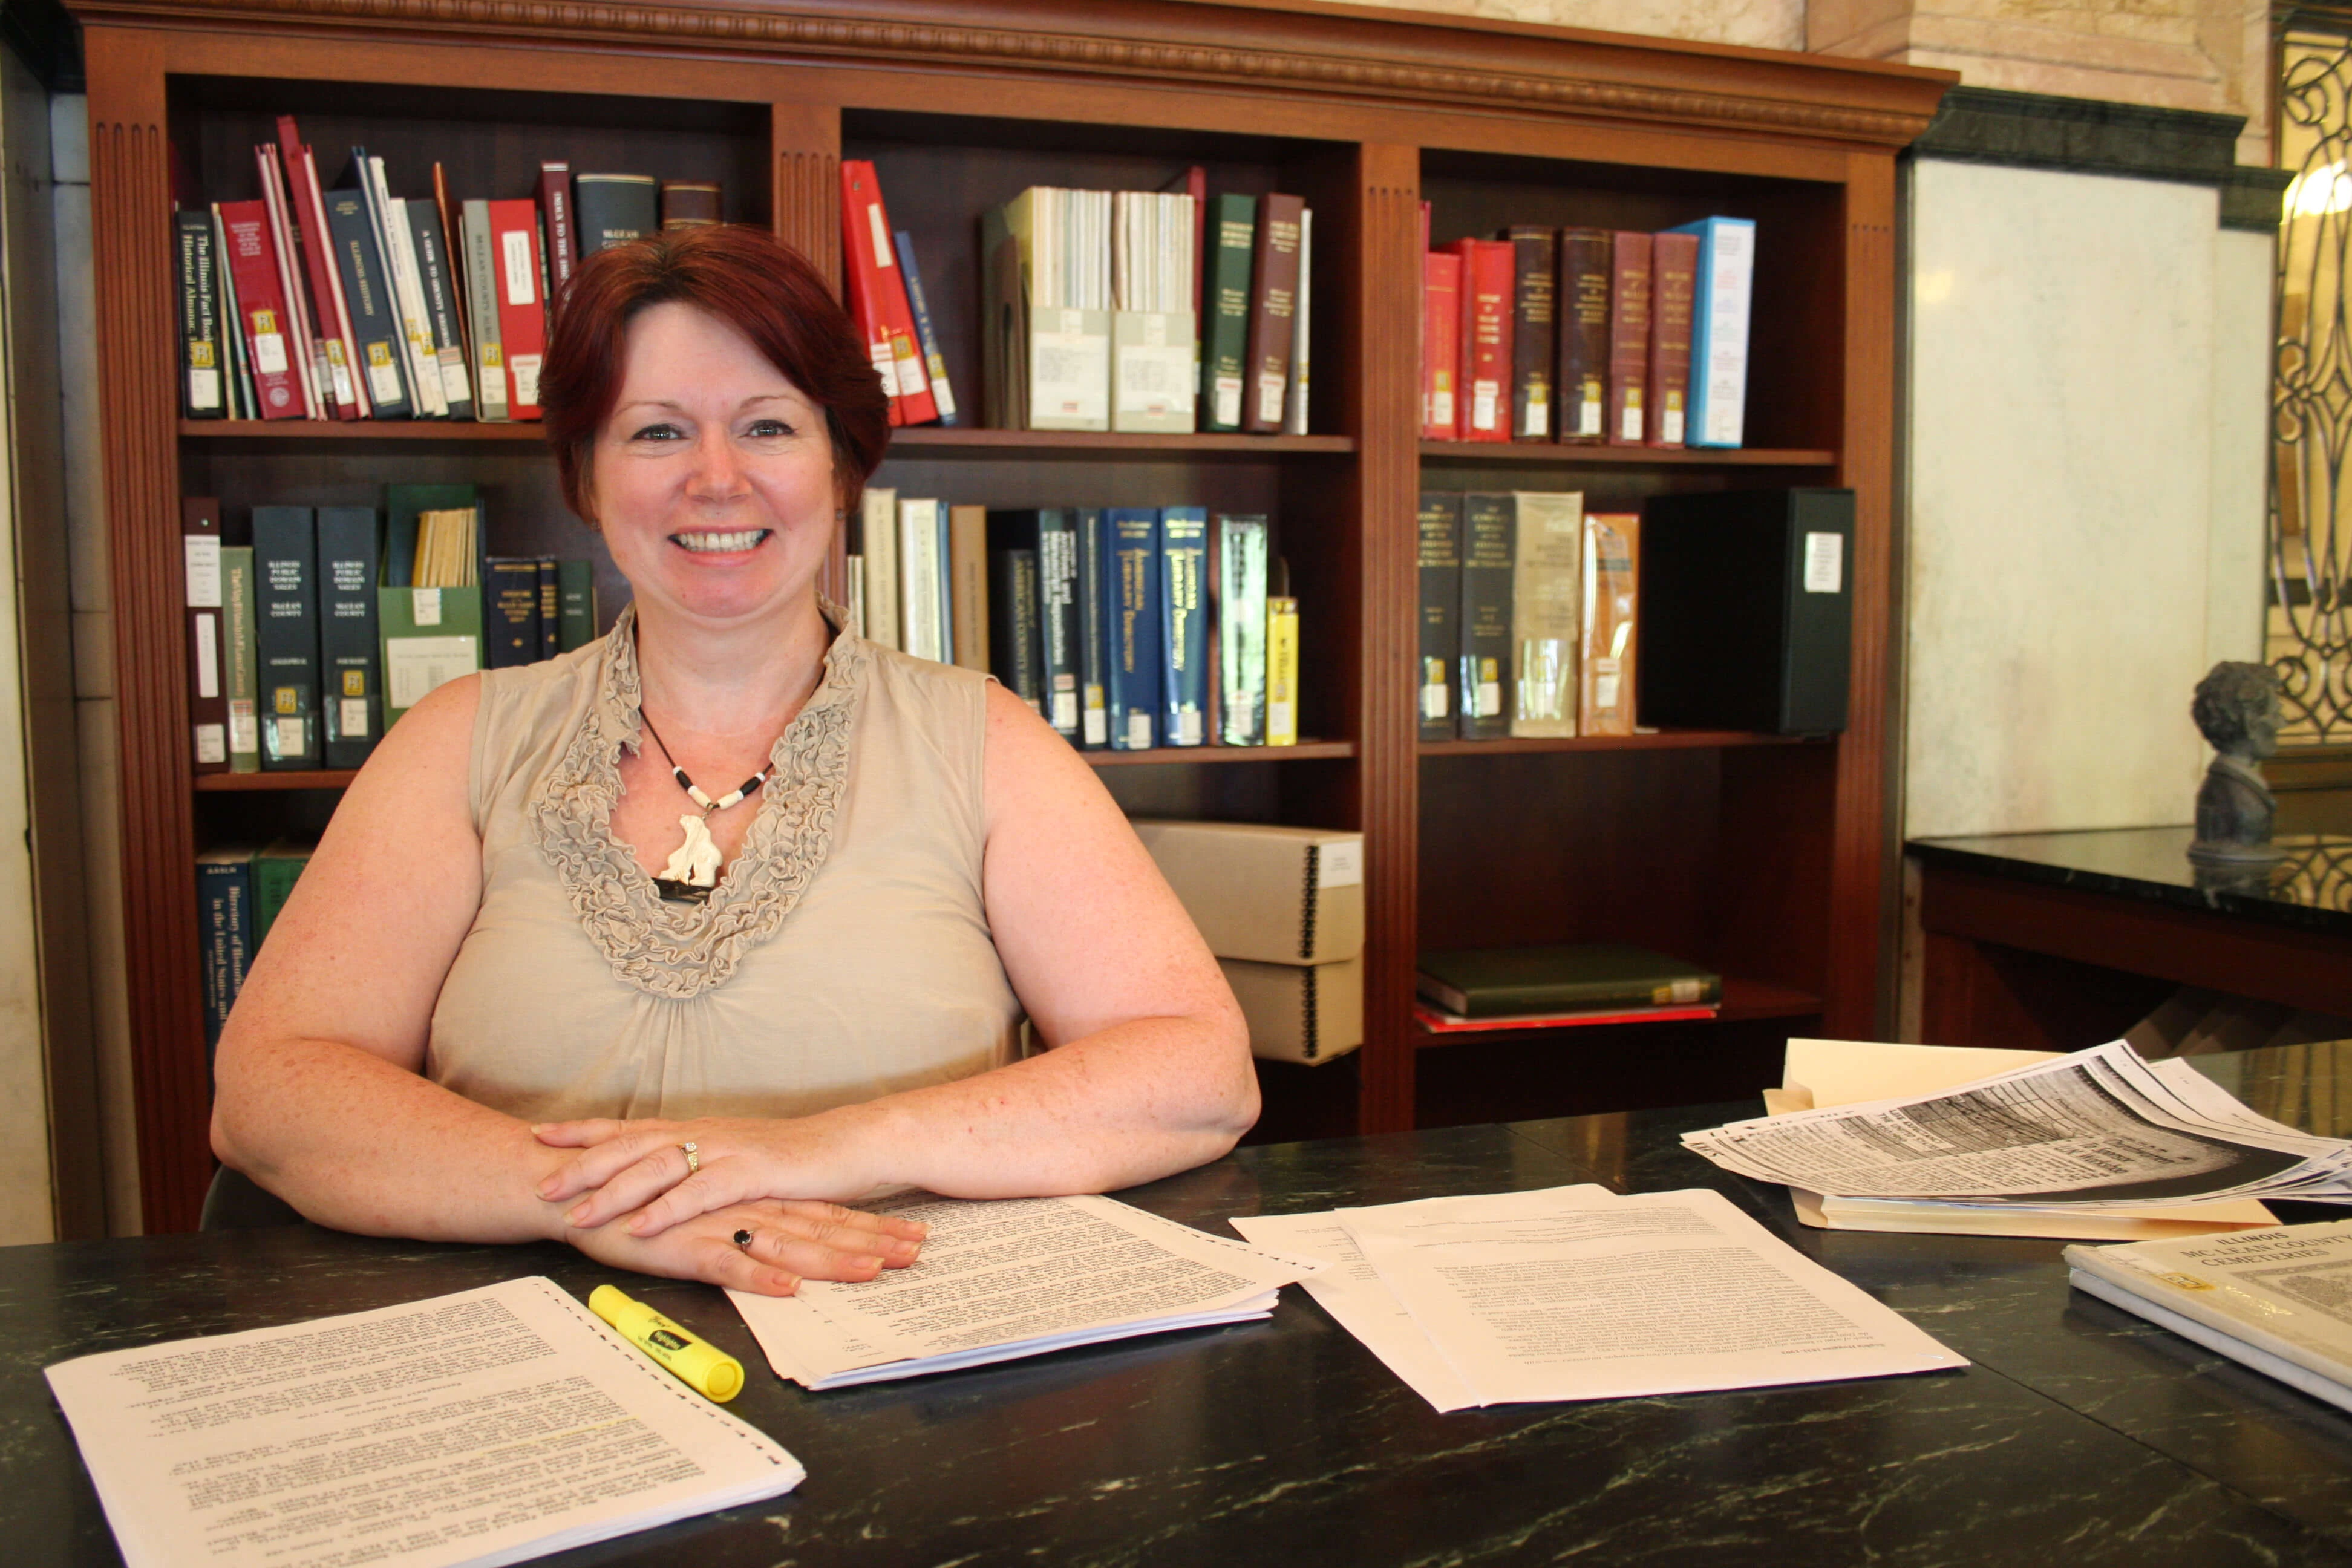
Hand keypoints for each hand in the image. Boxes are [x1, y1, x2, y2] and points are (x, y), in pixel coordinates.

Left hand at [533, 1114, 889, 1239]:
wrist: (853, 1144)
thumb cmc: (798, 1158)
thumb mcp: (740, 1158)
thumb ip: (702, 1166)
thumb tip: (665, 1177)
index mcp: (699, 1130)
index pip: (631, 1126)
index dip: (585, 1130)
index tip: (541, 1134)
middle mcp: (706, 1134)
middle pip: (633, 1144)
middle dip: (583, 1163)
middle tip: (542, 1182)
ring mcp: (728, 1150)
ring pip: (659, 1166)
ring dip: (614, 1190)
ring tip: (577, 1213)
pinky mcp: (753, 1172)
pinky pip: (701, 1192)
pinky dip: (667, 1209)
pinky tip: (641, 1225)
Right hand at [564, 1197, 924, 1295]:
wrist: (579, 1186)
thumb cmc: (645, 1204)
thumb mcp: (708, 1214)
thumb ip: (746, 1227)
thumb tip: (786, 1250)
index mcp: (754, 1201)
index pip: (825, 1214)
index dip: (870, 1227)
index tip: (915, 1237)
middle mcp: (746, 1208)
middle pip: (820, 1227)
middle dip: (872, 1241)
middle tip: (919, 1251)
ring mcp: (718, 1225)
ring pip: (786, 1243)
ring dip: (832, 1258)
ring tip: (874, 1271)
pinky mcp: (685, 1245)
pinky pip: (728, 1263)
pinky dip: (759, 1275)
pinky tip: (788, 1287)